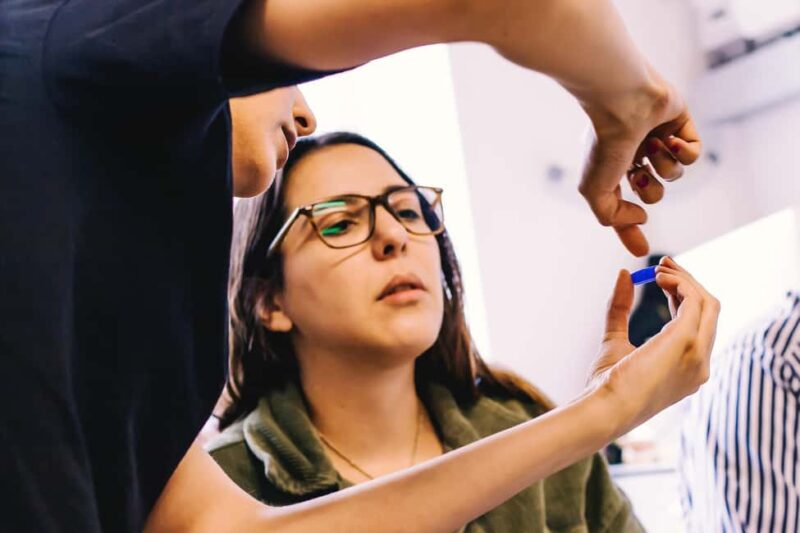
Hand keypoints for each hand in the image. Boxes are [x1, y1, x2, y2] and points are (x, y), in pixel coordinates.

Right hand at [578, 66, 701, 256]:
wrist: (622, 101)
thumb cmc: (604, 143)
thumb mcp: (594, 191)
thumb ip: (611, 217)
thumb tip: (641, 221)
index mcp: (610, 166)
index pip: (622, 204)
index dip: (630, 227)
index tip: (641, 249)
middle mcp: (633, 152)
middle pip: (653, 193)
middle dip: (650, 190)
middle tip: (639, 176)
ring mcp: (656, 137)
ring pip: (674, 174)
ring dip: (665, 166)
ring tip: (652, 147)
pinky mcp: (679, 123)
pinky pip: (693, 154)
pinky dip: (684, 152)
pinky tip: (670, 140)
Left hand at [588, 257, 718, 432]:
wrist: (603, 408)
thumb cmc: (606, 385)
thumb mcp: (614, 340)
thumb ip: (619, 309)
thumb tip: (623, 274)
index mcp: (689, 369)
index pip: (698, 325)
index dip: (682, 296)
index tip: (660, 276)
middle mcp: (700, 365)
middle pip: (709, 311)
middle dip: (688, 282)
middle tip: (663, 264)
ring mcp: (698, 355)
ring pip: (707, 303)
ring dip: (685, 280)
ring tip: (659, 269)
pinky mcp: (686, 343)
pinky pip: (695, 303)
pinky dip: (681, 284)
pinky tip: (659, 277)